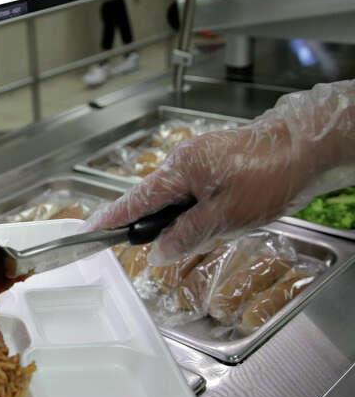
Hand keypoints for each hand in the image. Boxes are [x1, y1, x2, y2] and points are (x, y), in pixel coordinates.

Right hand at [87, 80, 354, 265]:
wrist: (308, 145)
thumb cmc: (271, 175)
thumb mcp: (226, 216)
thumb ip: (187, 235)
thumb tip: (158, 251)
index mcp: (179, 170)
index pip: (134, 201)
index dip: (110, 219)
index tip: (87, 232)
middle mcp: (182, 160)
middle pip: (152, 199)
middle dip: (153, 225)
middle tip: (156, 247)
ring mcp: (198, 158)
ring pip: (175, 197)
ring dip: (179, 218)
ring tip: (203, 232)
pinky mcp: (214, 160)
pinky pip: (191, 189)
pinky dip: (194, 208)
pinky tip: (214, 219)